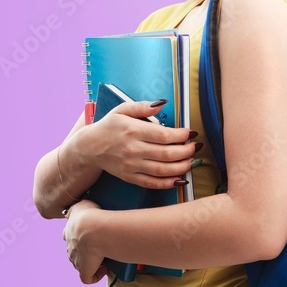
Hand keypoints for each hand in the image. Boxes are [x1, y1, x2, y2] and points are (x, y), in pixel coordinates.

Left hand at [62, 200, 108, 284]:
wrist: (95, 229)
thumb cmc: (91, 215)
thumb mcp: (81, 205)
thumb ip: (76, 208)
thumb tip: (75, 210)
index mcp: (69, 232)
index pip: (68, 235)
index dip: (78, 236)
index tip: (89, 234)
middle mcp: (70, 247)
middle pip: (74, 251)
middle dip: (84, 251)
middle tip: (98, 246)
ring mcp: (76, 260)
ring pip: (80, 264)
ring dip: (91, 262)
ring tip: (104, 256)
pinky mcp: (84, 270)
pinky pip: (88, 278)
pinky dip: (95, 275)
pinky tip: (104, 268)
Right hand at [66, 100, 200, 189]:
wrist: (89, 147)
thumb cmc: (109, 126)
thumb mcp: (122, 109)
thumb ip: (143, 106)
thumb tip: (162, 103)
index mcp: (132, 130)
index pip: (163, 135)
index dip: (182, 136)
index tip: (192, 133)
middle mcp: (133, 149)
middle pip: (167, 154)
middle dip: (187, 151)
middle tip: (196, 147)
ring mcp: (131, 166)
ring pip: (163, 170)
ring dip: (182, 167)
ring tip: (192, 161)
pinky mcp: (130, 178)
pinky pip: (153, 183)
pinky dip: (169, 183)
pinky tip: (181, 178)